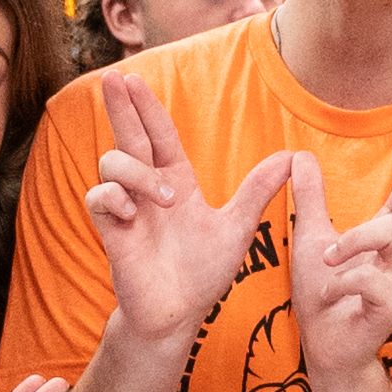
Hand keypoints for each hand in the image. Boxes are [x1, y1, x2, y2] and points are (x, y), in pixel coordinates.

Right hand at [83, 90, 298, 338]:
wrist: (178, 313)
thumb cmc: (204, 272)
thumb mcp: (238, 228)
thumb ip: (257, 192)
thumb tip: (291, 157)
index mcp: (174, 179)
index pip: (158, 133)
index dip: (147, 107)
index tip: (135, 79)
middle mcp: (147, 188)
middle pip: (128, 135)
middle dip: (121, 107)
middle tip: (115, 79)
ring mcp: (127, 208)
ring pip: (113, 163)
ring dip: (137, 172)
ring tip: (165, 198)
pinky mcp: (112, 230)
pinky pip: (99, 197)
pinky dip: (113, 197)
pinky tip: (130, 212)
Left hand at [290, 138, 391, 386]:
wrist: (324, 349)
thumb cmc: (323, 295)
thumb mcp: (310, 238)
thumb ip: (309, 198)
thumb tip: (300, 155)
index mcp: (384, 237)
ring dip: (355, 238)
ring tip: (327, 258)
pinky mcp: (391, 307)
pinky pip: (371, 279)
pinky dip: (342, 282)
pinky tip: (328, 294)